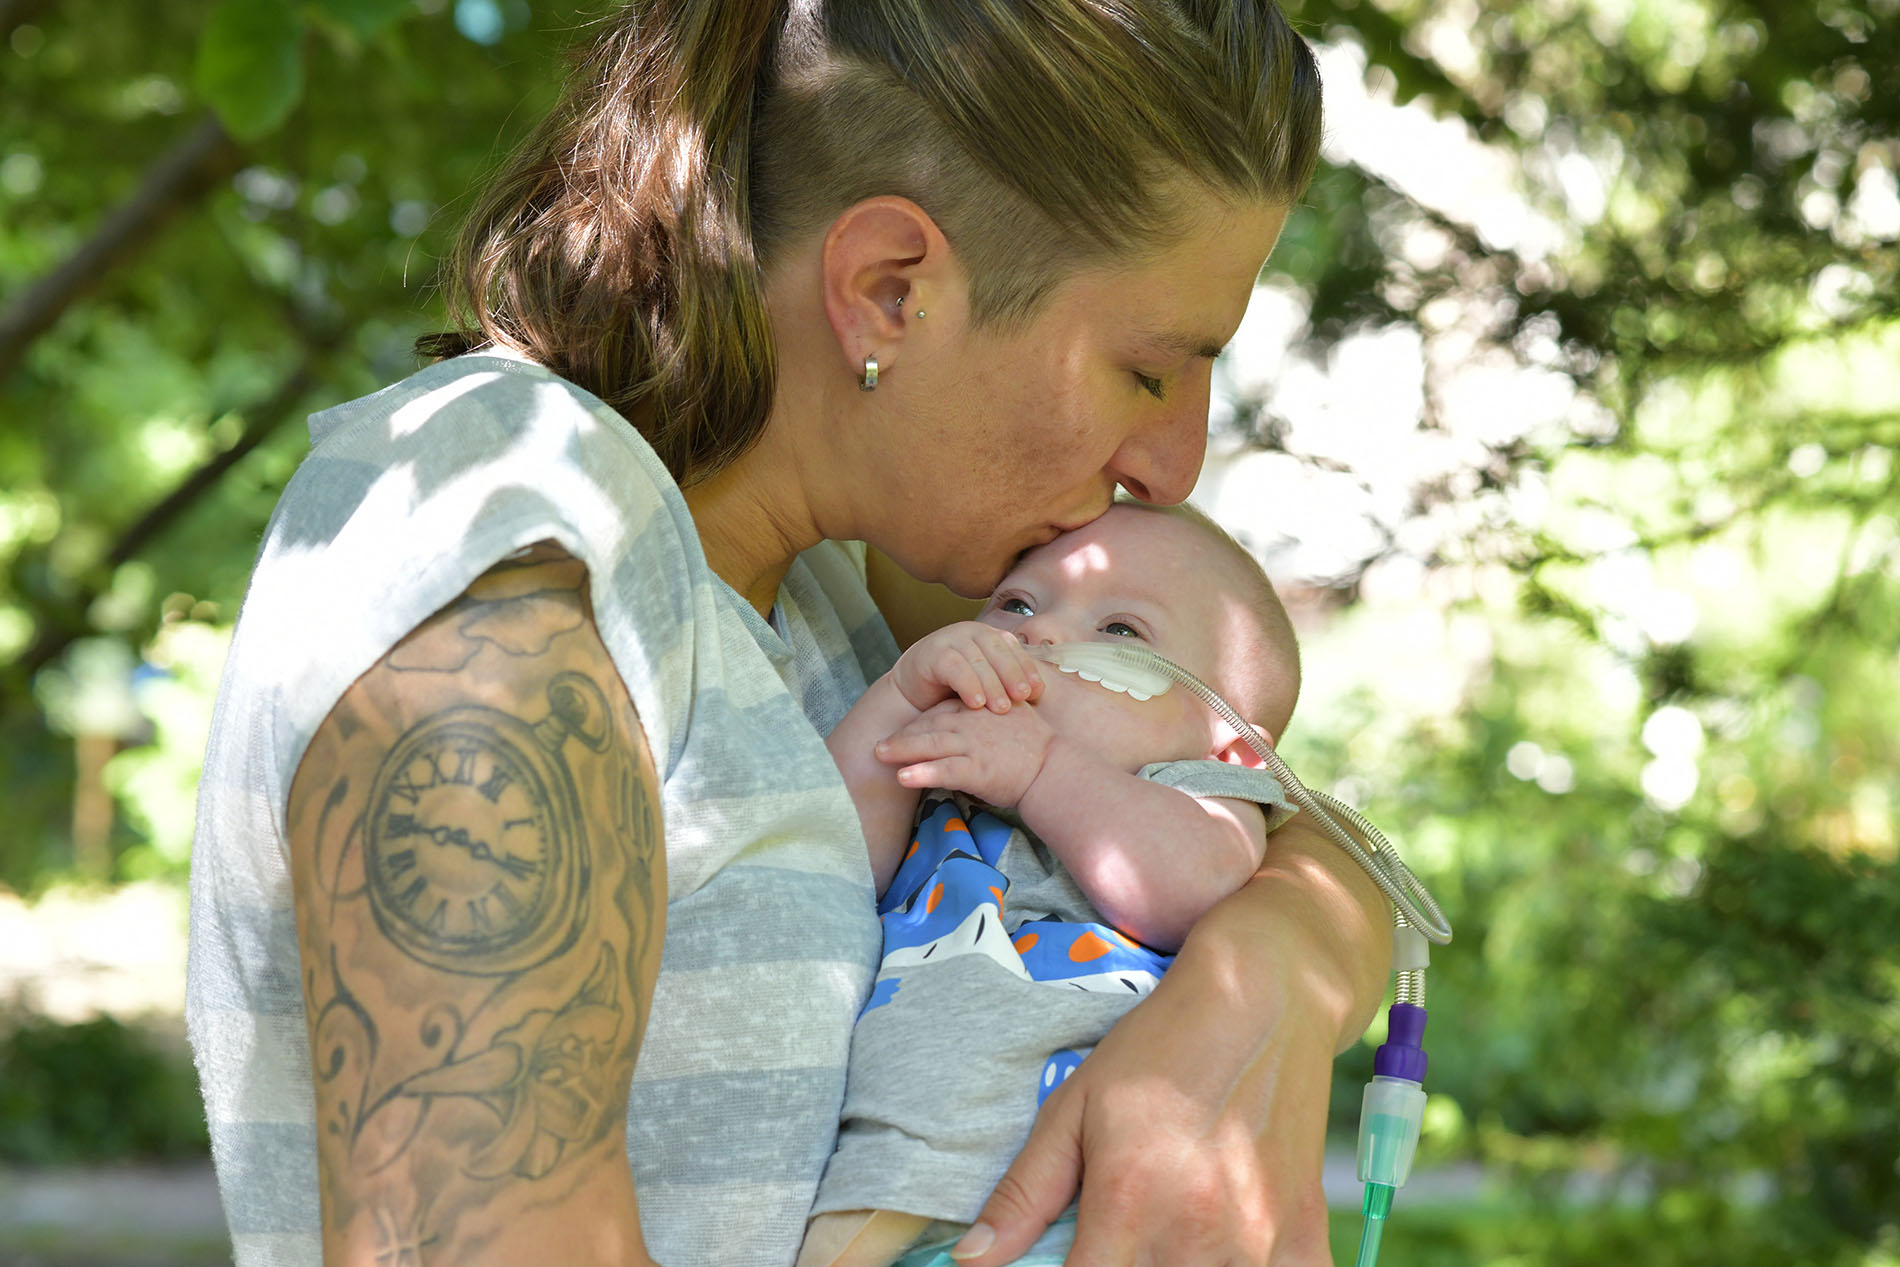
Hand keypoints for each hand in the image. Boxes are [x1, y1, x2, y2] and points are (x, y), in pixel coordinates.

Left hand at [876, 699, 1056, 808]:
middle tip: (879, 745)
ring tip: (879, 754)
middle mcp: (973, 723)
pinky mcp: (978, 769)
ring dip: (902, 749)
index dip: (919, 722)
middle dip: (902, 735)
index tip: (903, 731)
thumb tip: (977, 715)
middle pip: (929, 724)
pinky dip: (922, 772)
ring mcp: (974, 745)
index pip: (942, 710)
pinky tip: (903, 777)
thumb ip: (991, 714)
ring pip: (931, 743)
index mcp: (981, 709)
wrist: (1056, 770)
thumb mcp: (1014, 718)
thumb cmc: (1036, 748)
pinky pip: (944, 769)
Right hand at [890, 621, 1042, 713]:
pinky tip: (976, 703)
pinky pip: (953, 667)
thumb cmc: (955, 692)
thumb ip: (1007, 683)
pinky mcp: (931, 653)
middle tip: (1022, 697)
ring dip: (992, 684)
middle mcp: (970, 633)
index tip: (1037, 691)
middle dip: (1012, 674)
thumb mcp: (985, 684)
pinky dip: (967, 685)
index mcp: (988, 636)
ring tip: (1001, 708)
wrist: (914, 695)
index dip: (1026, 668)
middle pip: (997, 650)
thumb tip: (1039, 693)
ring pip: (977, 659)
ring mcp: (949, 639)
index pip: (1013, 648)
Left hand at [950, 910, 1347, 1265]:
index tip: (1071, 1258)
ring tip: (1166, 1228)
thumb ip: (1025, 1192)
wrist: (1266, 999)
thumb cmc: (1161, 1046)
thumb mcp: (1076, 1104)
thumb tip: (973, 1261)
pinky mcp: (1303, 1240)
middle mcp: (1194, 1236)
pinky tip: (1223, 1240)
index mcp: (1127, 1203)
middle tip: (1118, 1233)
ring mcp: (1257, 1244)